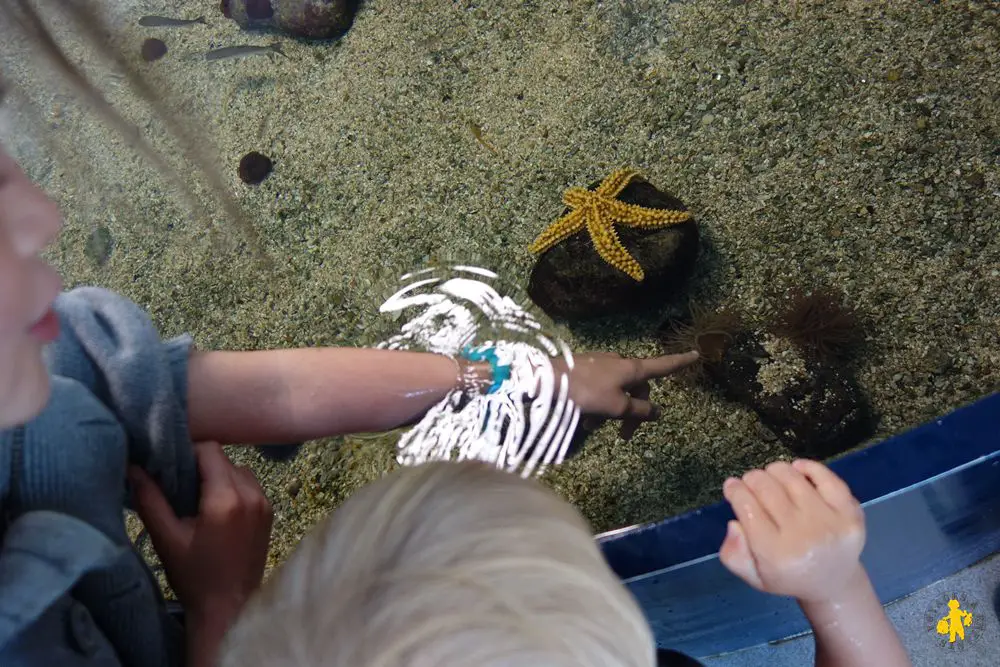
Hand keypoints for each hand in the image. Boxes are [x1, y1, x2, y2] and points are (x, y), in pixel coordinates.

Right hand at [128, 441, 273, 621]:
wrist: (229, 607)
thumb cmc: (194, 576)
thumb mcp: (166, 538)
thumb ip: (150, 499)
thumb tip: (134, 467)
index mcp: (226, 498)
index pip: (210, 450)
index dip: (188, 453)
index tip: (171, 468)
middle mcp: (252, 494)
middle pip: (224, 458)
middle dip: (200, 466)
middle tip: (180, 485)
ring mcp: (265, 502)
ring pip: (238, 469)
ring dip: (218, 476)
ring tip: (197, 499)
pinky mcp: (269, 512)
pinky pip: (250, 485)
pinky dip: (233, 488)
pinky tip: (216, 509)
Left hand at [553, 350, 698, 439]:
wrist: (545, 378)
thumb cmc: (585, 392)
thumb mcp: (616, 407)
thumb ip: (639, 410)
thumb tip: (658, 411)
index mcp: (631, 368)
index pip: (663, 365)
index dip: (680, 362)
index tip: (696, 354)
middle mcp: (619, 363)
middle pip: (636, 388)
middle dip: (632, 413)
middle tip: (624, 437)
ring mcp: (601, 365)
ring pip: (615, 392)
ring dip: (609, 412)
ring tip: (592, 428)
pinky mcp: (584, 370)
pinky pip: (599, 390)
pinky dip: (596, 406)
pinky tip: (583, 420)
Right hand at [718, 459, 865, 602]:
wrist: (834, 583)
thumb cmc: (788, 576)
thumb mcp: (753, 576)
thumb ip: (734, 553)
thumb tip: (735, 523)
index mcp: (775, 554)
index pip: (748, 509)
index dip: (735, 490)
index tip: (731, 485)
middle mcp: (802, 536)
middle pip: (767, 489)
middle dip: (752, 479)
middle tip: (750, 481)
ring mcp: (830, 523)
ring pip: (793, 479)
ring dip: (775, 470)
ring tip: (770, 474)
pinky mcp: (850, 514)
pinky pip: (828, 479)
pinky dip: (809, 467)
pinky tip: (797, 468)